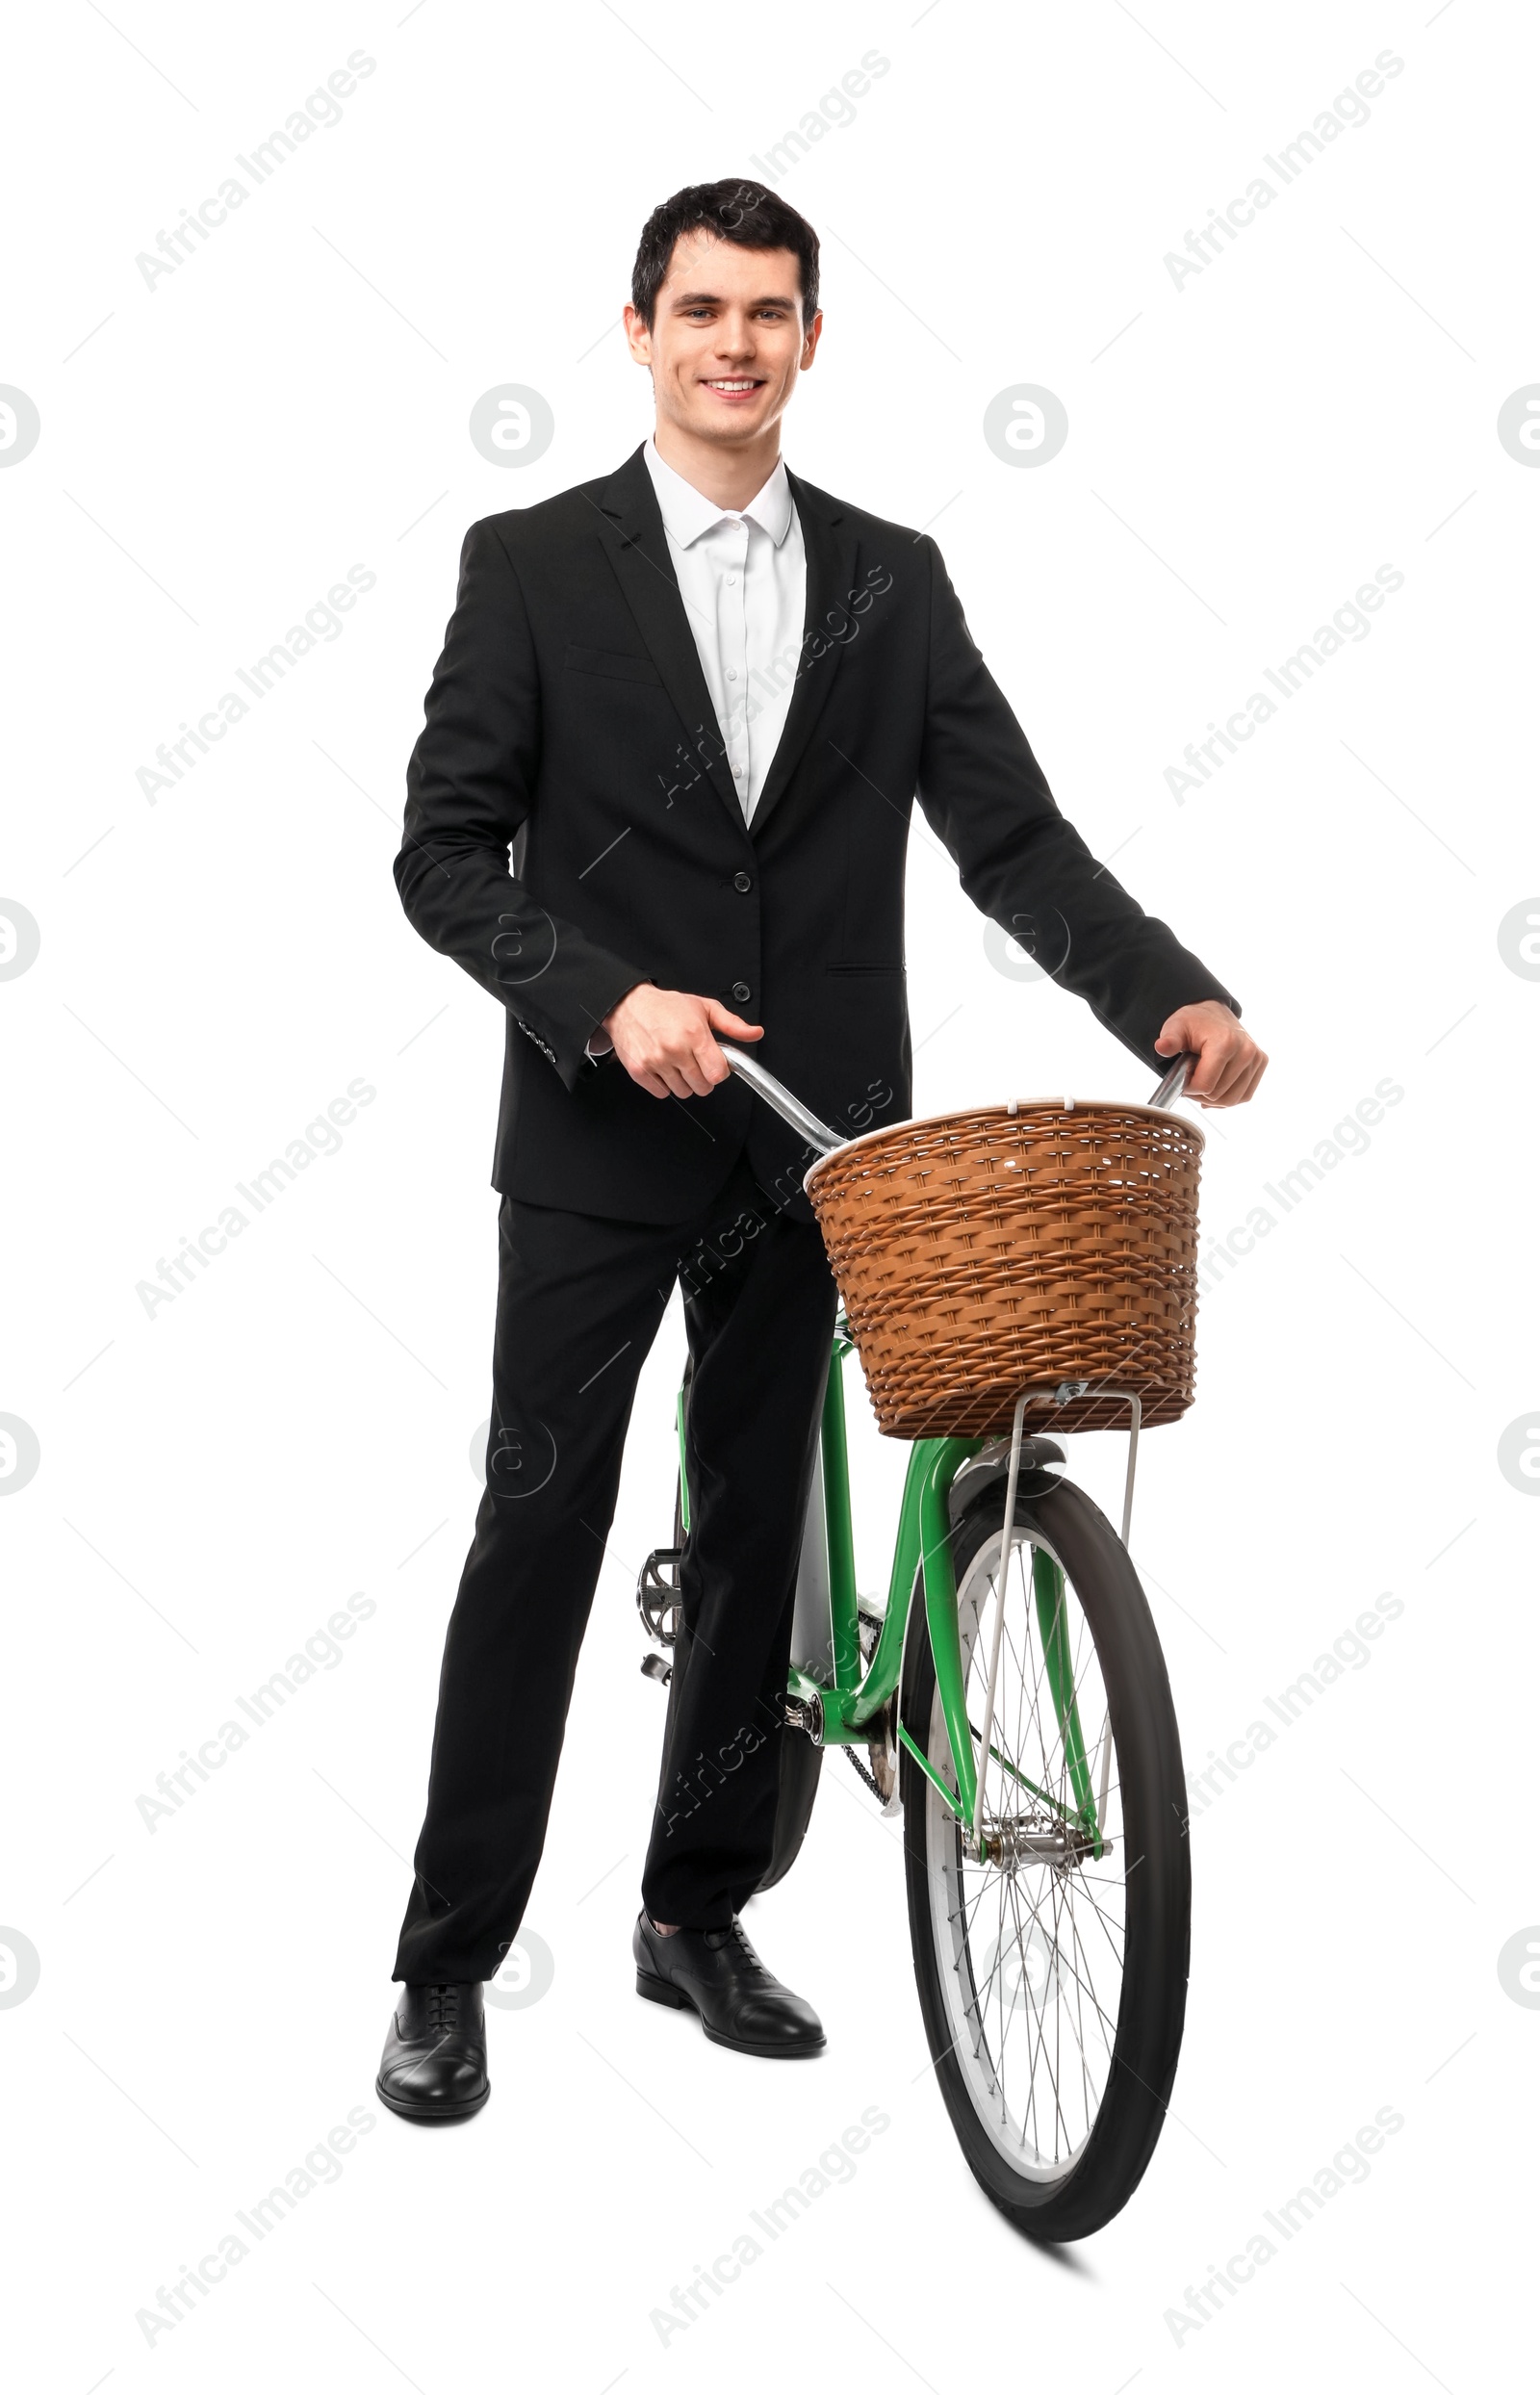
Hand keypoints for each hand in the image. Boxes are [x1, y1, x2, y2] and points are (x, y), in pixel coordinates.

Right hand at [601, 984, 762, 1098]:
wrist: (628, 1005)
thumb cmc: (666, 1006)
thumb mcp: (705, 1008)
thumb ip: (733, 1025)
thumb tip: (756, 1033)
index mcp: (694, 1034)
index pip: (718, 1075)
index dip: (719, 1071)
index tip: (714, 1064)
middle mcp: (674, 1049)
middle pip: (702, 1087)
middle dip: (703, 1077)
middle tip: (695, 1061)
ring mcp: (655, 1062)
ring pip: (683, 1092)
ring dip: (684, 1082)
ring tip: (678, 1062)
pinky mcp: (639, 1071)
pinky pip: (662, 1093)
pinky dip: (665, 1085)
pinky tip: (664, 1067)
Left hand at [1154, 999, 1266, 1107]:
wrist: (1212, 1013)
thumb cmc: (1193, 1023)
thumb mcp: (1175, 1028)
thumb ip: (1169, 1041)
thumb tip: (1162, 1047)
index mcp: (1225, 1043)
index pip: (1206, 1086)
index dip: (1189, 1088)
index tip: (1183, 1078)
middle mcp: (1246, 1051)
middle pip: (1218, 1095)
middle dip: (1199, 1093)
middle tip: (1191, 1079)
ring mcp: (1256, 1058)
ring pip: (1232, 1100)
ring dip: (1213, 1099)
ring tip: (1202, 1083)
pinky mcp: (1261, 1064)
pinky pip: (1244, 1096)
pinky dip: (1228, 1097)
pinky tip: (1216, 1087)